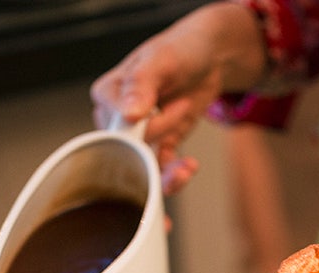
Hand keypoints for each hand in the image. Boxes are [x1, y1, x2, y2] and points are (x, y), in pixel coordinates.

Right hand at [90, 3, 266, 194]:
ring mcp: (140, 135)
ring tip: (185, 170)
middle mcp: (119, 119)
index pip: (114, 125)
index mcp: (108, 95)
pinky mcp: (161, 145)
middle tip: (180, 131)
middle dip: (154, 154)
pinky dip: (176, 172)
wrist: (209, 58)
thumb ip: (141, 85)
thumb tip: (128, 114)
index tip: (167, 106)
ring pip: (143, 169)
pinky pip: (163, 168)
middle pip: (128, 153)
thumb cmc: (180, 50)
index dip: (142, 126)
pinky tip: (190, 166)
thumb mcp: (161, 60)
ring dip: (165, 176)